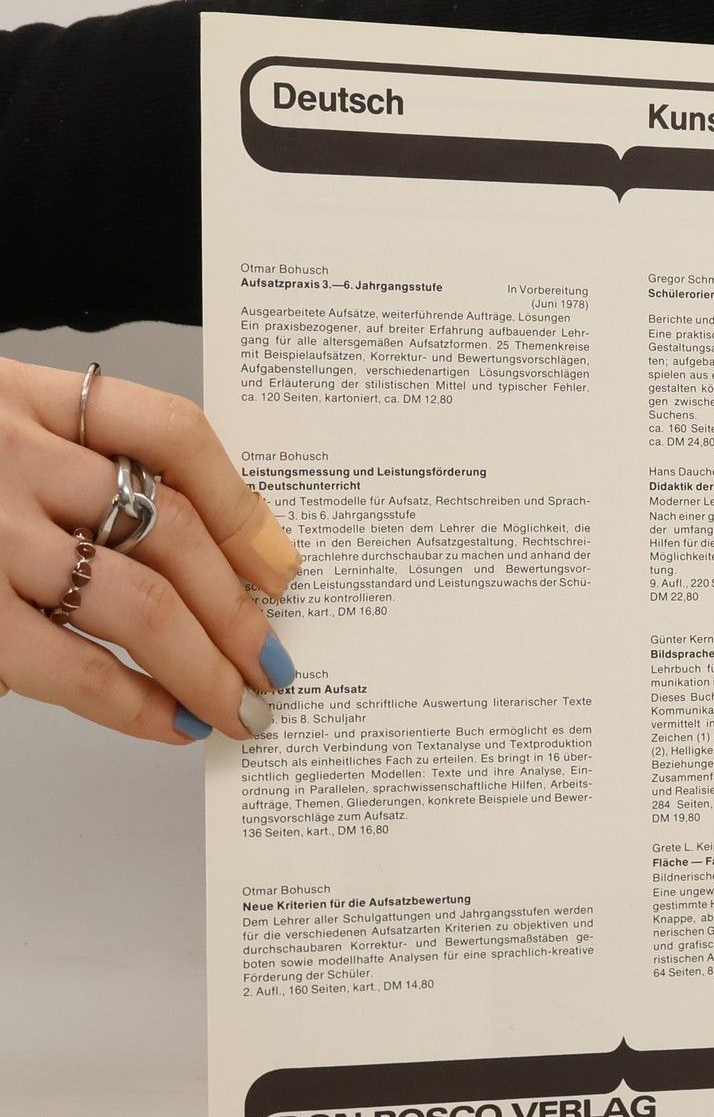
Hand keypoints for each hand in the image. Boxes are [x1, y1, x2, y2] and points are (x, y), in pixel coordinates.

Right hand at [0, 358, 300, 742]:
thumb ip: (68, 469)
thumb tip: (208, 559)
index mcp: (22, 395)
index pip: (171, 434)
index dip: (245, 506)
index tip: (283, 567)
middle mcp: (3, 451)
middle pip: (172, 530)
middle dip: (239, 612)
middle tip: (275, 665)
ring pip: (138, 598)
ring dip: (207, 663)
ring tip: (241, 704)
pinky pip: (65, 663)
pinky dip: (133, 702)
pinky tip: (170, 721)